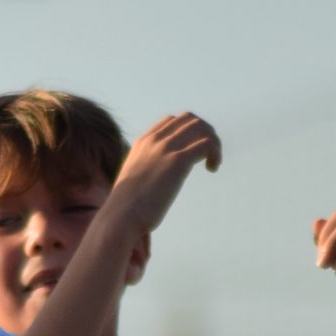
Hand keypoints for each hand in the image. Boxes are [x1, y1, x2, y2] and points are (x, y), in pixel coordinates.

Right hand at [104, 113, 221, 234]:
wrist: (120, 216)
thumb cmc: (125, 209)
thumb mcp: (133, 182)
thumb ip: (143, 176)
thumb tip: (149, 189)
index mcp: (142, 142)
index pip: (172, 121)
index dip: (189, 132)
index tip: (193, 153)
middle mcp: (154, 140)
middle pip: (189, 119)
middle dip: (205, 133)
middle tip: (208, 156)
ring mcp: (165, 148)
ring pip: (201, 127)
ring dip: (213, 142)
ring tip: (213, 162)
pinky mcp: (177, 161)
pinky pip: (207, 144)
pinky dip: (215, 153)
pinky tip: (212, 168)